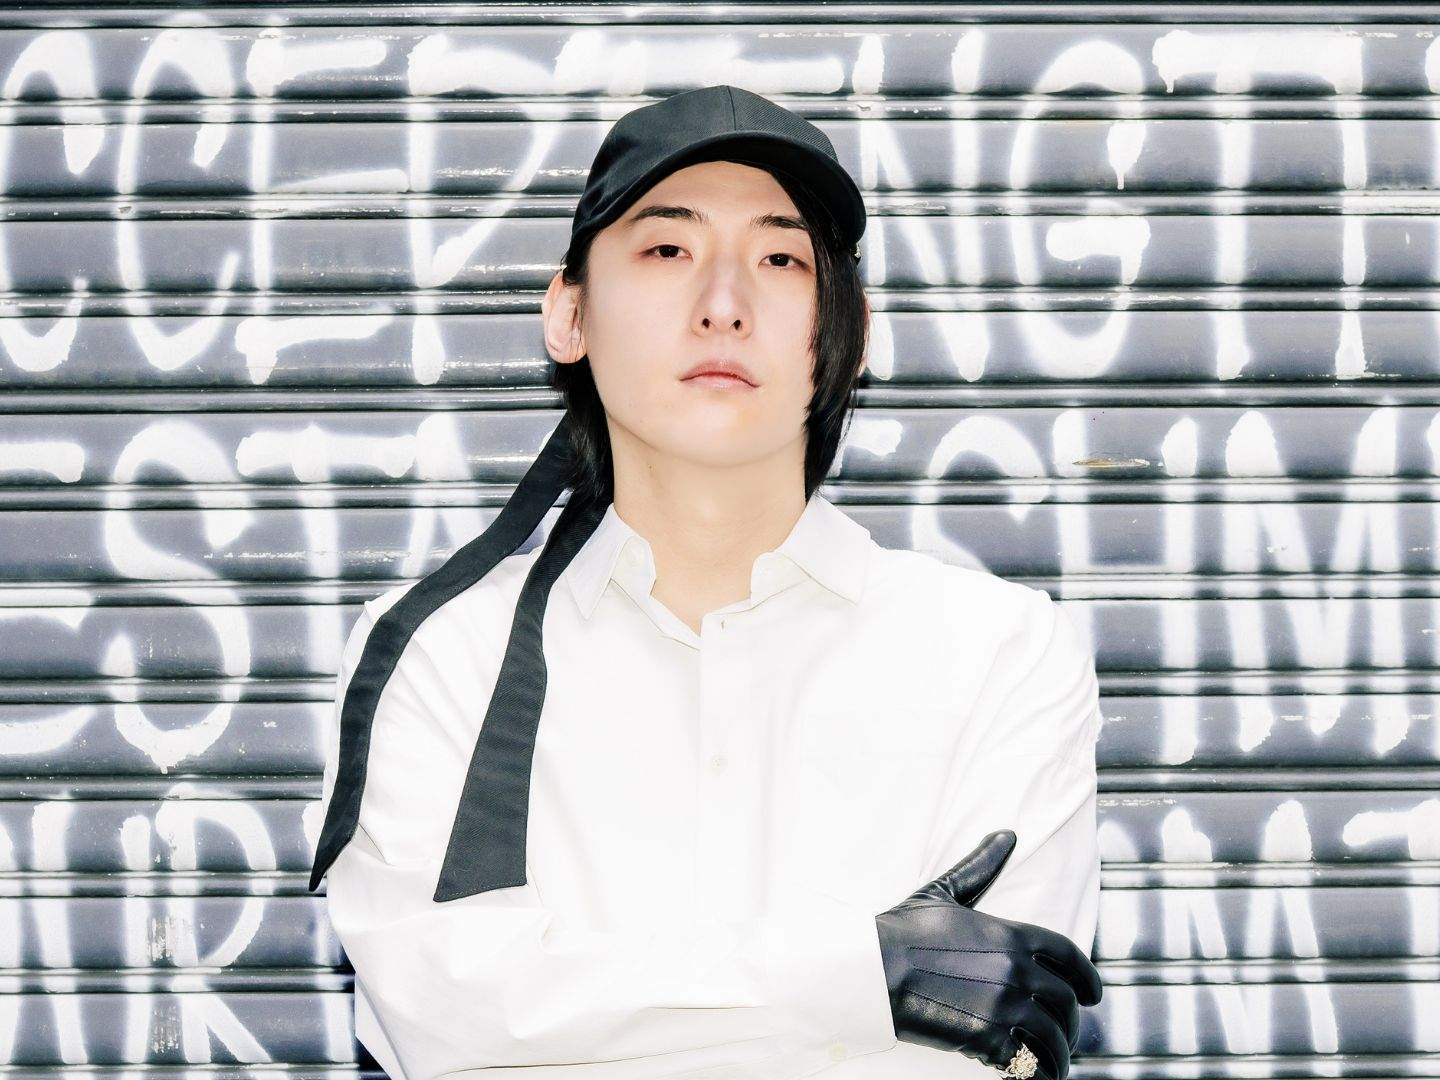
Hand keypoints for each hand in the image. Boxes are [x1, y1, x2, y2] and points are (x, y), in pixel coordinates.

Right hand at [873, 830, 1102, 1078]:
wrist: (874, 968)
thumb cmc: (903, 930)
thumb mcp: (945, 892)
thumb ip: (981, 866)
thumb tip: (1006, 835)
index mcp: (1011, 934)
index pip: (1069, 957)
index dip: (1088, 979)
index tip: (1093, 994)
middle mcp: (1016, 970)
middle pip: (1066, 1002)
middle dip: (1071, 1021)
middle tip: (1066, 1033)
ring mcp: (1004, 1007)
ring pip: (1053, 1037)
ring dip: (1059, 1054)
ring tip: (1055, 1063)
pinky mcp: (986, 1039)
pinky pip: (1028, 1063)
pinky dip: (1036, 1072)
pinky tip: (1032, 1074)